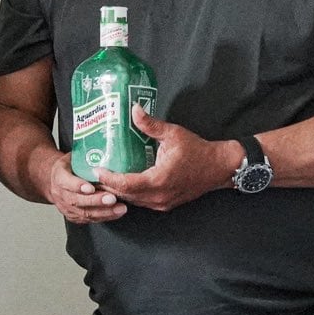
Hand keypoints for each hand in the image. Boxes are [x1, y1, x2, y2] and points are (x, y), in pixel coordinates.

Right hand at [41, 152, 127, 224]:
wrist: (53, 180)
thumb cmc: (69, 166)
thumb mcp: (73, 156)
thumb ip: (86, 155)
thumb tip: (108, 144)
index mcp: (58, 175)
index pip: (66, 182)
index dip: (78, 186)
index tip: (90, 187)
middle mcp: (60, 194)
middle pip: (77, 200)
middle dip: (96, 201)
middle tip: (112, 199)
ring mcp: (65, 207)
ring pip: (84, 213)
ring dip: (103, 212)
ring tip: (120, 208)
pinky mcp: (73, 216)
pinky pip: (88, 219)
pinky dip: (103, 217)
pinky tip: (116, 214)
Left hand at [97, 105, 236, 211]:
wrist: (219, 168)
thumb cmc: (198, 151)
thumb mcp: (173, 134)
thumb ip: (151, 124)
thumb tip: (134, 110)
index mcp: (159, 180)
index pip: (126, 184)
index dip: (109, 178)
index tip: (97, 169)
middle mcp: (159, 196)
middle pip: (126, 195)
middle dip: (109, 186)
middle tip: (94, 175)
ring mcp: (163, 203)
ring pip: (133, 201)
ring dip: (119, 192)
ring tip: (105, 179)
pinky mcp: (166, 204)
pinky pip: (142, 202)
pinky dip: (131, 194)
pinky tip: (123, 184)